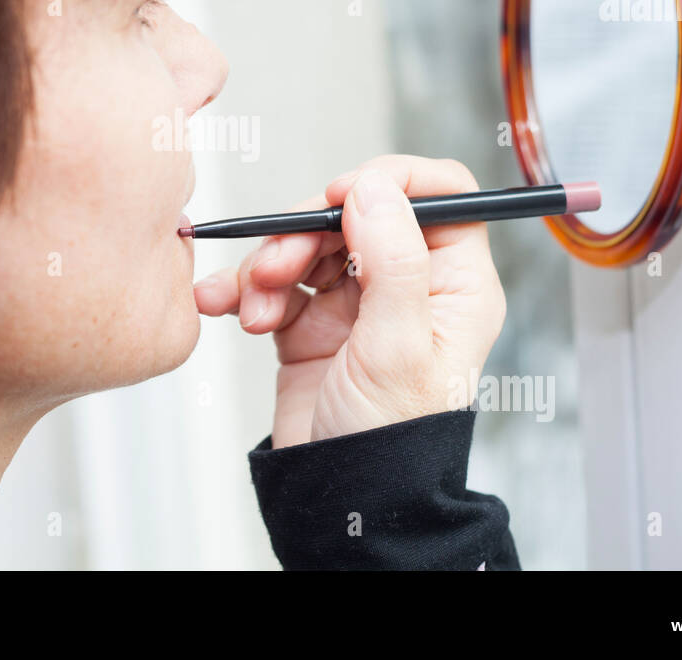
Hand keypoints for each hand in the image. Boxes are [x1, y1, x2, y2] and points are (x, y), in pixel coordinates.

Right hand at [193, 155, 506, 447]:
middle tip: (278, 263)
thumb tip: (373, 188)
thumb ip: (392, 259)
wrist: (340, 498)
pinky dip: (245, 289)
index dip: (389, 182)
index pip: (440, 193)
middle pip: (358, 213)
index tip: (341, 196)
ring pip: (310, 244)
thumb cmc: (389, 439)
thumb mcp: (397, 346)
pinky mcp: (311, 323)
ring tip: (253, 305)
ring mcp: (357, 303)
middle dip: (307, 231)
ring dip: (270, 263)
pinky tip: (226, 306)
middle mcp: (409, 285)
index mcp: (454, 283)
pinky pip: (274, 283)